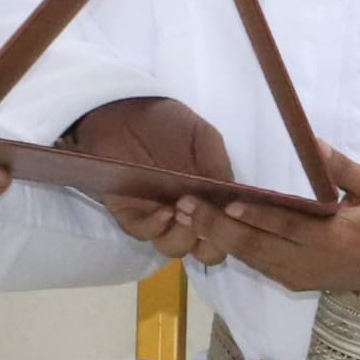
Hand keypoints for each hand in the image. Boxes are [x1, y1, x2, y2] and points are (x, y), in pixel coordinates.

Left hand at [66, 97, 232, 245]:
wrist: (125, 109)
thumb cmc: (168, 123)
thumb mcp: (202, 138)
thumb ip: (218, 164)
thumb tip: (234, 196)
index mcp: (210, 201)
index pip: (229, 233)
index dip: (235, 234)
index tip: (235, 218)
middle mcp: (187, 215)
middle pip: (205, 250)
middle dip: (210, 241)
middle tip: (205, 217)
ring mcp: (157, 217)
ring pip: (174, 248)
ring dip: (183, 237)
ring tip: (183, 212)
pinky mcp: (127, 214)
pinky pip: (142, 233)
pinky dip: (155, 227)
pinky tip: (165, 211)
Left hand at [173, 140, 359, 294]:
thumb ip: (341, 169)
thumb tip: (311, 143)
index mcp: (335, 239)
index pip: (287, 226)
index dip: (255, 215)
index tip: (225, 200)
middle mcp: (312, 263)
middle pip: (257, 247)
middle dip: (216, 226)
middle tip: (183, 206)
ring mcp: (302, 276)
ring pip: (251, 259)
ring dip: (216, 238)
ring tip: (185, 217)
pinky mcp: (298, 282)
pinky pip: (259, 265)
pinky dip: (233, 249)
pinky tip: (210, 232)